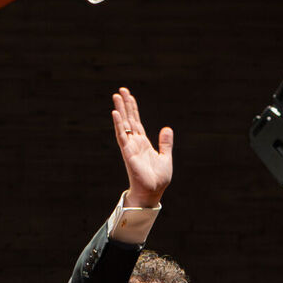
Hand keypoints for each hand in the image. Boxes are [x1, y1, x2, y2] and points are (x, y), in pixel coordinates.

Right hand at [112, 86, 172, 208]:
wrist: (153, 192)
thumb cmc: (158, 179)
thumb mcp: (166, 157)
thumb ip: (165, 143)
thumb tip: (167, 128)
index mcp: (143, 143)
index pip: (136, 122)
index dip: (133, 108)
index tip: (129, 96)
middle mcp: (135, 142)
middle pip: (128, 119)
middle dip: (125, 105)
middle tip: (120, 90)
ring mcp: (130, 147)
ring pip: (123, 124)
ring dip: (120, 110)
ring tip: (116, 96)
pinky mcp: (128, 153)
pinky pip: (122, 136)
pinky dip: (118, 125)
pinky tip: (115, 114)